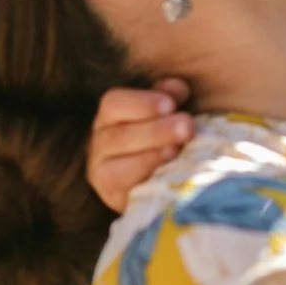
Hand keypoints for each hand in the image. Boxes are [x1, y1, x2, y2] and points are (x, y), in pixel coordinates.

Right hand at [86, 79, 193, 213]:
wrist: (160, 181)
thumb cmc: (165, 137)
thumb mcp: (166, 114)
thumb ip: (169, 97)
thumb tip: (178, 87)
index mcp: (110, 116)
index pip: (114, 104)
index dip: (142, 103)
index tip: (171, 104)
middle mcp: (99, 144)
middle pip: (119, 136)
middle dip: (156, 131)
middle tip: (187, 126)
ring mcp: (101, 173)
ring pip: (117, 166)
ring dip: (151, 156)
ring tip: (177, 150)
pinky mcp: (112, 197)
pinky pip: (123, 190)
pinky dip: (146, 180)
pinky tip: (167, 172)